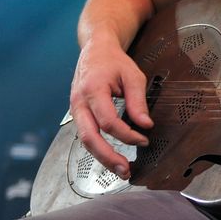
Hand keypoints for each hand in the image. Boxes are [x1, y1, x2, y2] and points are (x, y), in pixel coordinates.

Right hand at [69, 39, 152, 178]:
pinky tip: (111, 156)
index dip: (127, 134)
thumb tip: (145, 125)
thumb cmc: (114, 62)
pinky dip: (98, 148)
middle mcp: (79, 102)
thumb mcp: (132, 75)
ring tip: (121, 169)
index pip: (108, 121)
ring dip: (102, 157)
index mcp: (93, 90)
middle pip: (89, 137)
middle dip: (107, 156)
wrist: (95, 50)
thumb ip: (138, 101)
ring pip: (84, 140)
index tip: (144, 139)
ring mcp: (75, 109)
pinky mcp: (77, 114)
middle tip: (125, 170)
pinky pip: (86, 135)